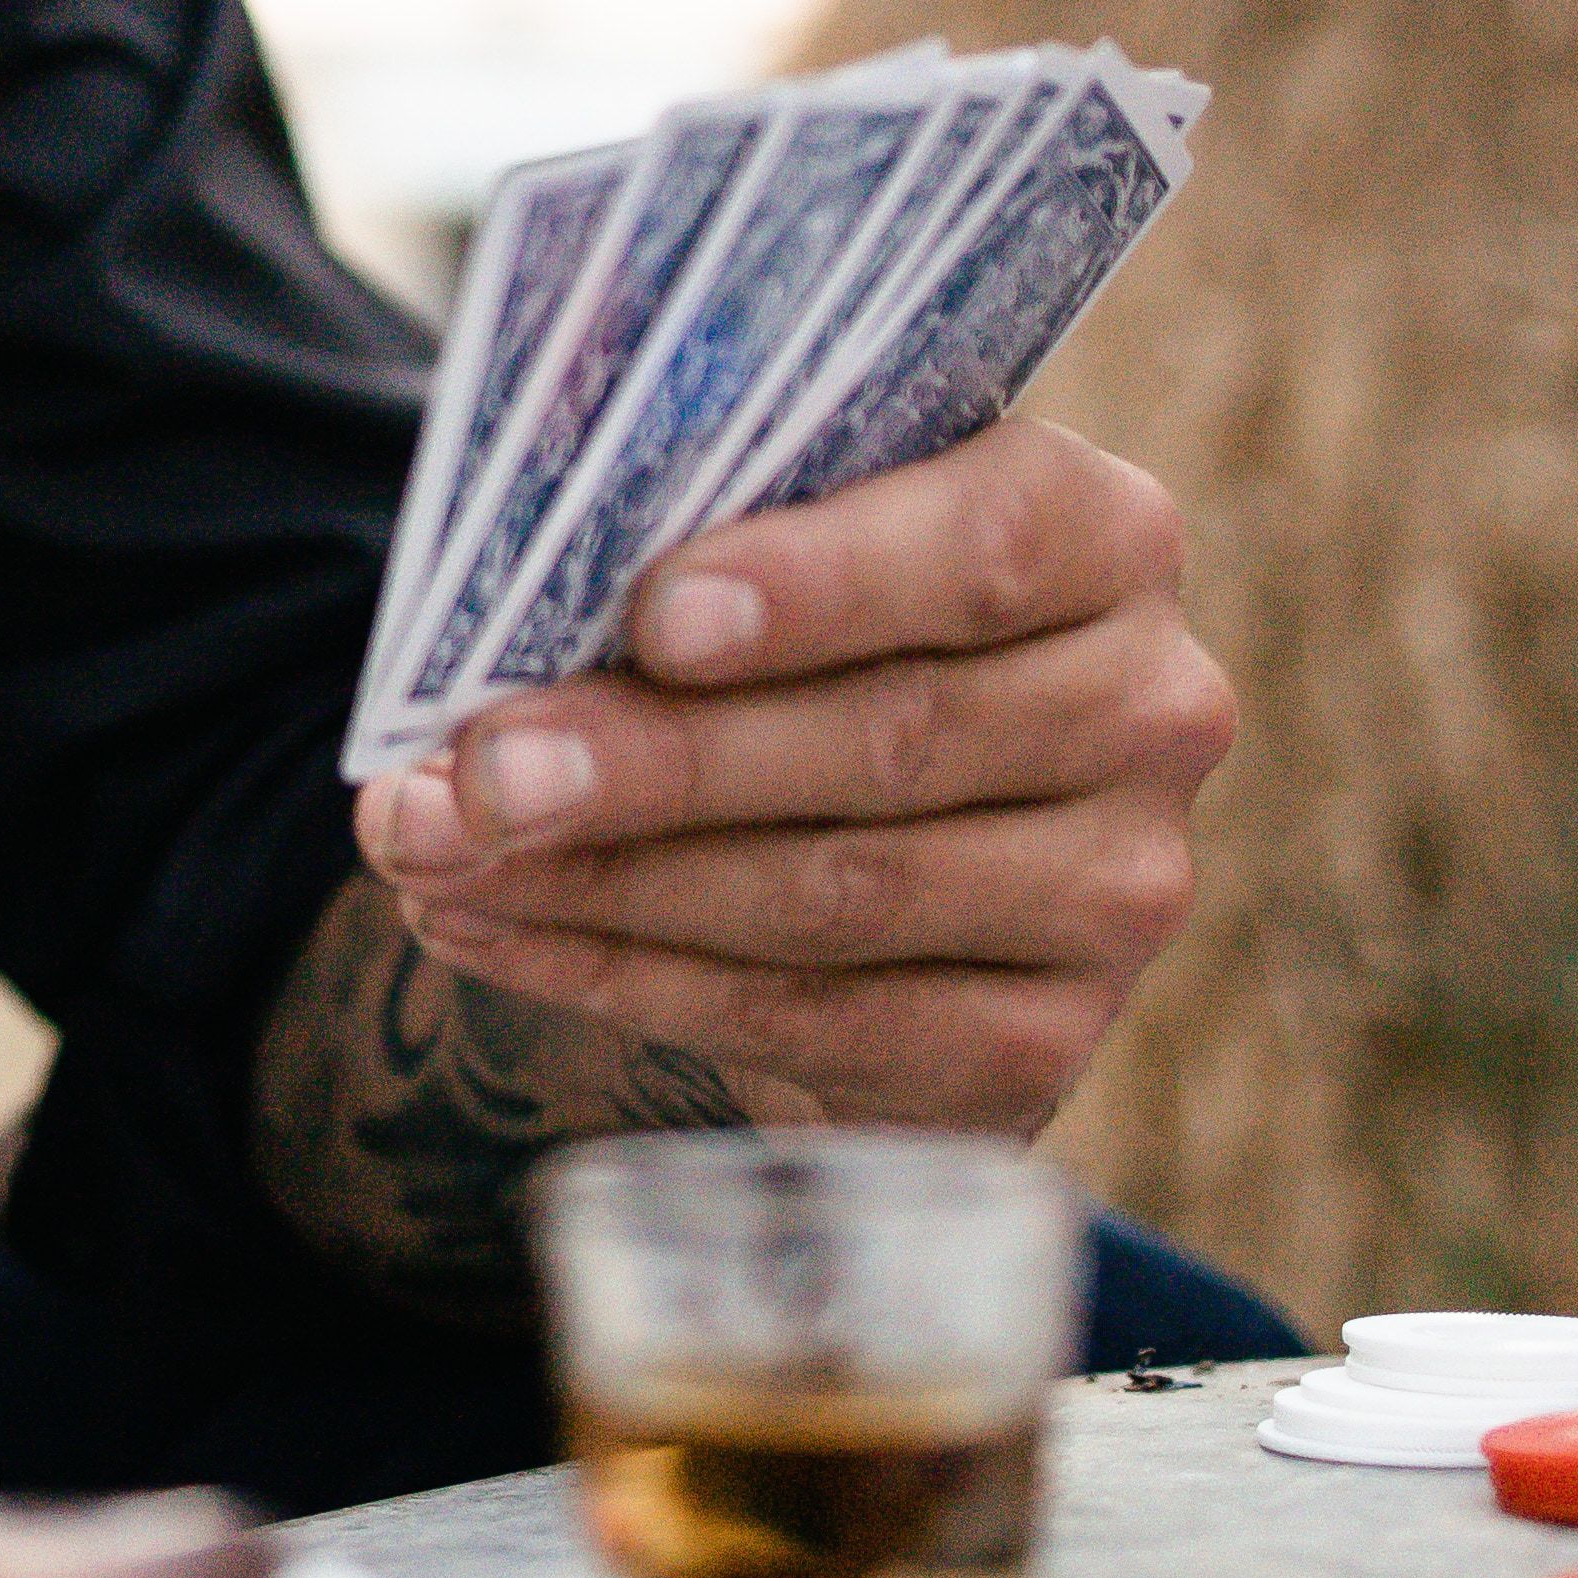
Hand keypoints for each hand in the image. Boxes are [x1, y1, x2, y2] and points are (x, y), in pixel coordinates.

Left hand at [351, 419, 1231, 1137]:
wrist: (873, 818)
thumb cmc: (801, 628)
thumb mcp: (780, 540)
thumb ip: (698, 534)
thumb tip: (508, 594)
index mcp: (1102, 535)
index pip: (984, 545)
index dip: (819, 584)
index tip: (653, 616)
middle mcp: (1146, 710)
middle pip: (888, 738)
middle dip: (652, 760)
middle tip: (476, 773)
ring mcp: (1112, 892)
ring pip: (836, 892)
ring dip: (604, 879)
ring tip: (431, 847)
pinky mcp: (1037, 1043)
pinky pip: (811, 1021)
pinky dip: (621, 977)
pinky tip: (487, 928)